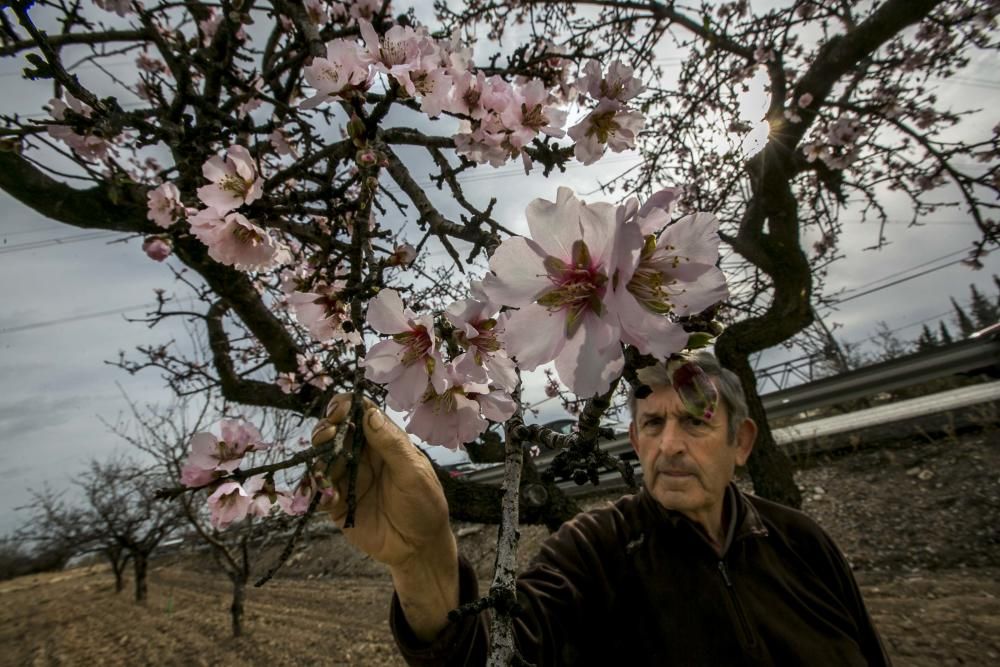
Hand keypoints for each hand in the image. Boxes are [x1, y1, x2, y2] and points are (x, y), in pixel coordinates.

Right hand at [311, 394, 452, 568]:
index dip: (346, 406)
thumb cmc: (425, 505)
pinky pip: (319, 490)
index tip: (340, 410)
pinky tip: (333, 498)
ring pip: (321, 458)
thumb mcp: (414, 474)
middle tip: (327, 436)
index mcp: (384, 442)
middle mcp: (362, 455)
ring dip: (318, 458)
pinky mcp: (336, 503)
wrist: (419, 548)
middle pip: (335, 431)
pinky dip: (318, 490)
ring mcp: (347, 478)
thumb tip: (369, 413)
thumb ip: (392, 445)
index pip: (360, 413)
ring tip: (325, 467)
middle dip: (326, 430)